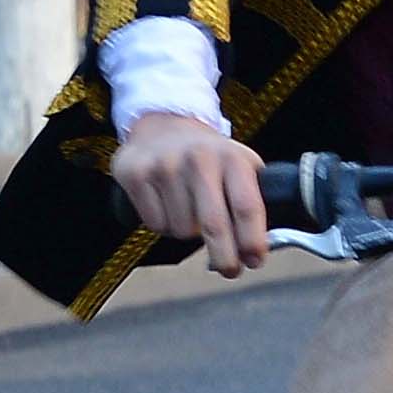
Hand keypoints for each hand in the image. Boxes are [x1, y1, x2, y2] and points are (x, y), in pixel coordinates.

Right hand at [110, 113, 271, 277]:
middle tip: (229, 269)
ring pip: (182, 230)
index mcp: (231, 158)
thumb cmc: (207, 156)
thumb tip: (254, 252)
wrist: (163, 123)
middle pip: (214, 226)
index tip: (255, 261)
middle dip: (224, 257)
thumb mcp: (239, 165)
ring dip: (187, 232)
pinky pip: (155, 224)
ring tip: (187, 209)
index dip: (252, 242)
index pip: (247, 207)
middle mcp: (199, 158)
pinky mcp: (136, 174)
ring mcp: (165, 165)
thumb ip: (250, 203)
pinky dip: (163, 224)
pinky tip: (166, 203)